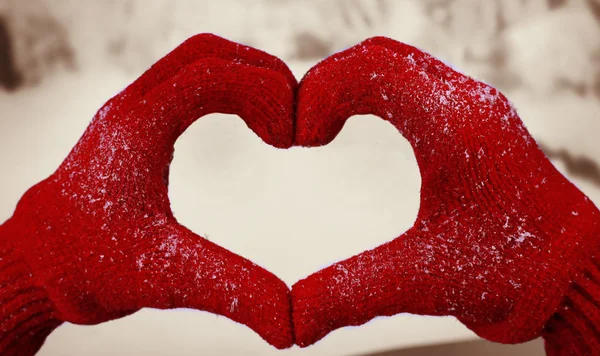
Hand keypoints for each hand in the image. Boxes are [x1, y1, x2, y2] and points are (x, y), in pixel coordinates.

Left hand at [0, 33, 296, 354]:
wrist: (39, 264)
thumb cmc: (91, 266)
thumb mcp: (166, 278)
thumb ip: (232, 291)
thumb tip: (291, 324)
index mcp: (139, 128)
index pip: (212, 74)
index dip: (264, 92)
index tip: (290, 137)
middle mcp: (133, 105)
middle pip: (207, 53)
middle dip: (261, 74)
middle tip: (292, 117)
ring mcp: (132, 109)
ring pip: (196, 61)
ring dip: (244, 76)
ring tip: (275, 120)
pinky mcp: (136, 121)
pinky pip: (187, 80)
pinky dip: (226, 87)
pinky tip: (247, 121)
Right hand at [292, 37, 599, 354]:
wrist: (575, 272)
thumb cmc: (517, 273)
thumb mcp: (426, 281)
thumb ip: (354, 293)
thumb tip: (295, 321)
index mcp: (454, 126)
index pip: (370, 71)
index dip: (320, 92)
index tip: (300, 138)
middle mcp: (466, 102)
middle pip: (377, 55)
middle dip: (329, 84)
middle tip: (306, 127)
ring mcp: (472, 105)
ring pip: (396, 61)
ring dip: (352, 84)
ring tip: (325, 125)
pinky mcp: (473, 118)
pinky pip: (413, 78)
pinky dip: (375, 90)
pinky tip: (362, 120)